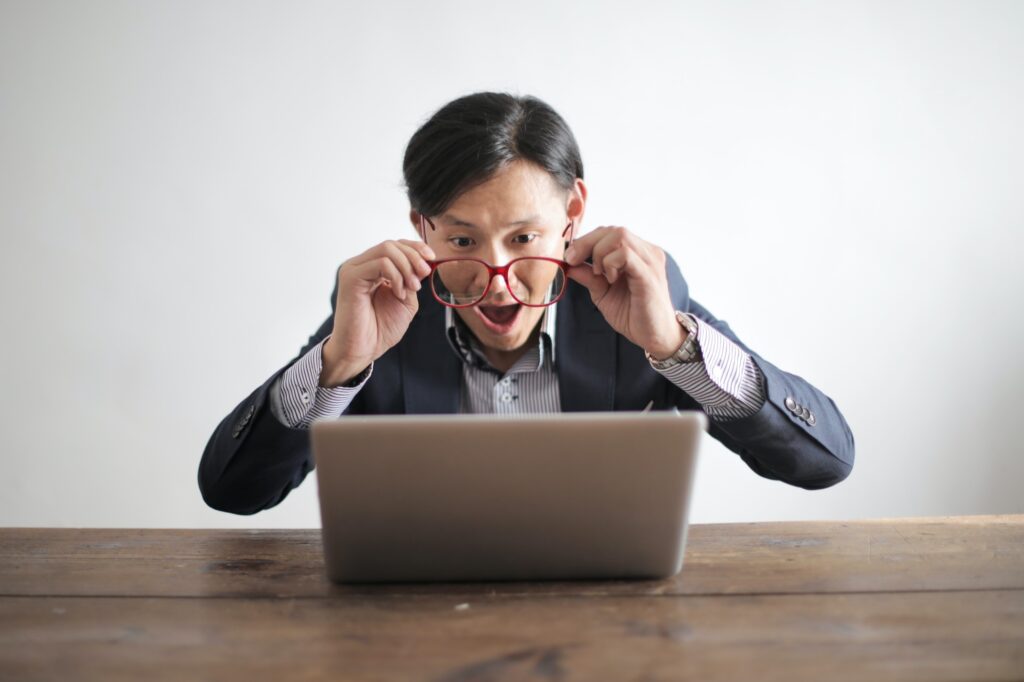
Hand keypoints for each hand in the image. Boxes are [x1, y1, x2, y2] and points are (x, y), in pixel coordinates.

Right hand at [321, 239, 434, 385]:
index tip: (432, 258)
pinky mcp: (351, 277)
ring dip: (407, 267)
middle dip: (414, 257)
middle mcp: (361, 265)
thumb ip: (412, 279)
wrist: (364, 349)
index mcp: (373, 269)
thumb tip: (423, 262)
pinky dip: (396, 276)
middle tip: (424, 274)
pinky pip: (380, 264)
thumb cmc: (380, 329)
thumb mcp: (406, 300)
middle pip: (392, 244)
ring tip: (412, 288)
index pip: (395, 245)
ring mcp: (354, 269)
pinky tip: (398, 293)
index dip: (415, 247)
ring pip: (387, 250)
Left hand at [564, 226, 684, 358]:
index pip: (610, 232)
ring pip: (620, 236)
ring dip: (599, 253)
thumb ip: (589, 277)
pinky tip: (609, 279)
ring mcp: (650, 261)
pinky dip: (610, 263)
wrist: (655, 337)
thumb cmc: (633, 314)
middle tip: (573, 261)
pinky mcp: (649, 275)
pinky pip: (626, 255)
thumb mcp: (603, 293)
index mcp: (638, 253)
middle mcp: (647, 252)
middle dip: (587, 243)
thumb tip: (568, 265)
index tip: (569, 257)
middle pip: (613, 230)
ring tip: (599, 274)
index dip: (586, 240)